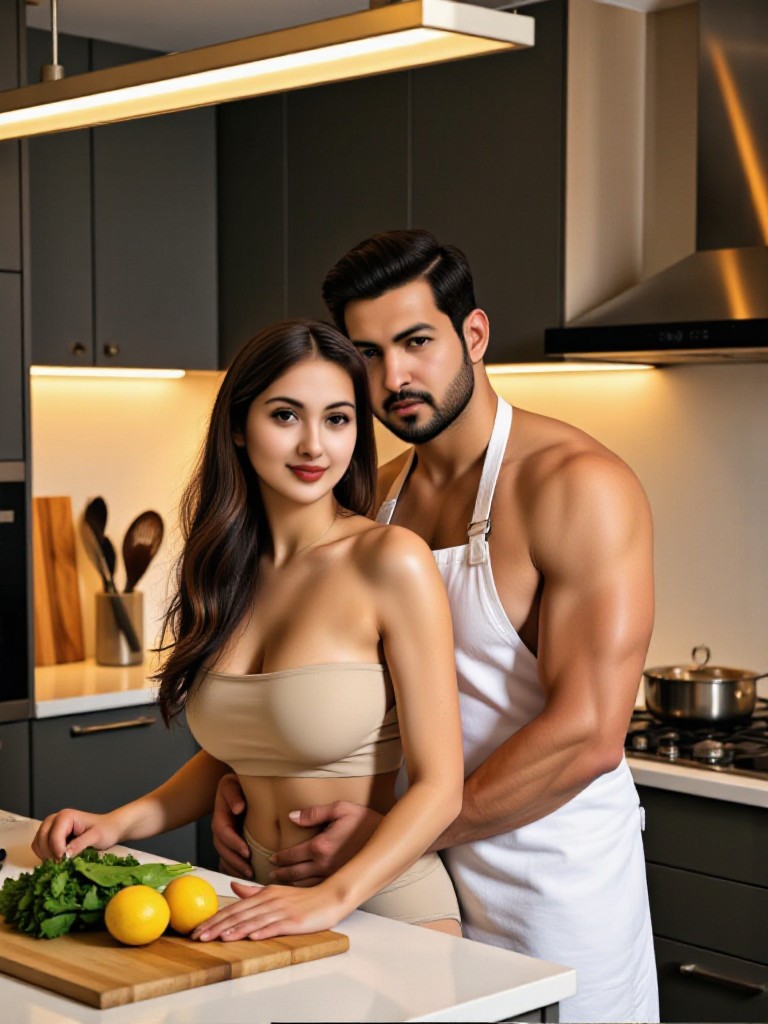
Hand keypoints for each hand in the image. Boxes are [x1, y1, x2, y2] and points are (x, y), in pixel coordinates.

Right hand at [32, 809, 121, 861]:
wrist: (109, 828)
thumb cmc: (105, 830)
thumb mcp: (96, 837)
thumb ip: (80, 844)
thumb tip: (65, 855)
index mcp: (65, 816)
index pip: (53, 837)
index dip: (57, 851)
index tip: (65, 862)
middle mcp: (54, 819)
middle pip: (42, 840)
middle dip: (50, 854)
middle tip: (62, 864)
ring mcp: (50, 827)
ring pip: (38, 844)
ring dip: (46, 856)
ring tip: (61, 861)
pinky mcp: (49, 835)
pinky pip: (39, 847)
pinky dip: (45, 855)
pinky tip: (58, 859)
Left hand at [191, 879, 349, 941]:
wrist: (330, 897)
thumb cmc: (303, 899)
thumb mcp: (276, 892)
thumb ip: (253, 892)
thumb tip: (233, 887)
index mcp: (264, 894)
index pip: (234, 907)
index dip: (215, 918)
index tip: (198, 928)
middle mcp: (270, 900)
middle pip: (239, 914)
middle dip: (217, 926)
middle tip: (199, 936)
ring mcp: (282, 911)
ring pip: (253, 921)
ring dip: (235, 930)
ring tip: (218, 938)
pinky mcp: (294, 921)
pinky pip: (275, 926)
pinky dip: (262, 931)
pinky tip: (250, 937)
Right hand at [211, 773, 252, 878]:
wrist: (238, 785)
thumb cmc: (238, 783)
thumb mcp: (233, 783)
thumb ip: (234, 794)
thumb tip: (238, 808)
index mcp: (220, 815)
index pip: (223, 832)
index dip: (233, 843)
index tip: (246, 852)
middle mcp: (220, 828)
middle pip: (222, 849)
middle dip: (235, 862)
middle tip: (249, 871)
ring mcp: (224, 837)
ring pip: (224, 858)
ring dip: (235, 869)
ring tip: (250, 876)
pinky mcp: (230, 843)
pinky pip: (227, 861)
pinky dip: (234, 870)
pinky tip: (244, 876)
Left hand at [268, 802, 382, 886]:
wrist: (388, 840)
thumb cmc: (365, 821)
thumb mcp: (341, 809)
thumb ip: (314, 813)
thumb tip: (291, 817)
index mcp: (320, 846)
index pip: (292, 855)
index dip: (280, 857)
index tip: (272, 858)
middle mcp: (323, 864)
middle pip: (294, 873)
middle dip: (281, 873)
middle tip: (271, 874)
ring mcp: (332, 876)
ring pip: (304, 885)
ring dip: (290, 884)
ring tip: (281, 883)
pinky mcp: (341, 882)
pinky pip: (317, 889)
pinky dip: (304, 891)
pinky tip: (301, 891)